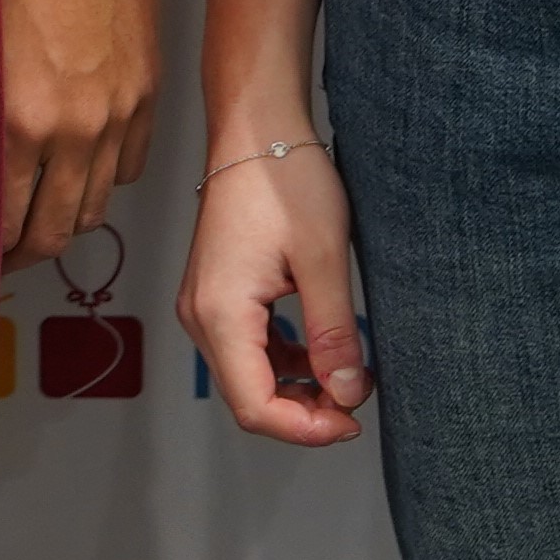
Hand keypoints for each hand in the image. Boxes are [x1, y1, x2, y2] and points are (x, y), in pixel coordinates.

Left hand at [0, 0, 157, 267]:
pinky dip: (103, 178)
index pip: (4, 219)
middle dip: (22, 253)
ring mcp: (119, 112)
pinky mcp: (148, 91)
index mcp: (20, 117)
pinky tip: (77, 170)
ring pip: (95, 205)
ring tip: (36, 217)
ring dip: (64, 220)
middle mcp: (75, 127)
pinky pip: (129, 165)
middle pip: (54, 230)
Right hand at [177, 138, 371, 447]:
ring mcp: (204, 304)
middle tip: (358, 400)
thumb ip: (334, 333)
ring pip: (248, 376)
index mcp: (220, 312)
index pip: (255, 406)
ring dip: (297, 389)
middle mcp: (200, 315)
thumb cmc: (285, 182)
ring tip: (348, 375)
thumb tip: (348, 395)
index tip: (354, 420)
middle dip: (304, 413)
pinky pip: (247, 349)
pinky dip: (285, 362)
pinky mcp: (216, 294)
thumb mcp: (324, 259)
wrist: (256, 130)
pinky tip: (322, 350)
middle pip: (248, 397)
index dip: (306, 429)